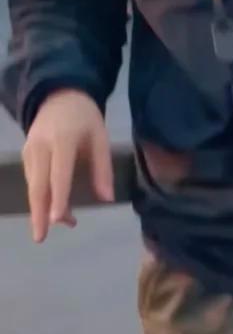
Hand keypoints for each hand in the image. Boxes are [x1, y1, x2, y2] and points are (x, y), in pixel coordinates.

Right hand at [22, 89, 113, 243]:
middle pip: (38, 186)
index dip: (58, 198)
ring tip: (65, 222)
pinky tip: (55, 207)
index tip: (57, 219)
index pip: (58, 175)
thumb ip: (103, 169)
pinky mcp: (25, 154)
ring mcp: (29, 151)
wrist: (59, 95)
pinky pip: (32, 179)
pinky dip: (42, 196)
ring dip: (44, 207)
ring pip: (33, 186)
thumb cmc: (85, 118)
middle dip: (39, 213)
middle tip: (41, 237)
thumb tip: (107, 199)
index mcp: (62, 141)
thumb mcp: (101, 138)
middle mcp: (40, 148)